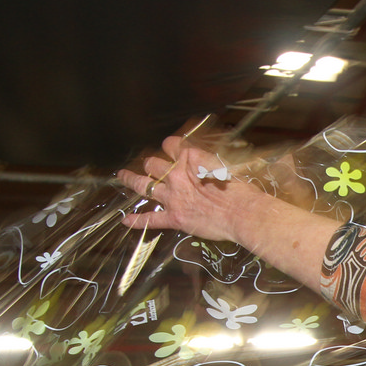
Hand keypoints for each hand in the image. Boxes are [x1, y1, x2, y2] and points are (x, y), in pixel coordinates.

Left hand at [118, 134, 276, 248]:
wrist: (242, 214)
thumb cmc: (239, 191)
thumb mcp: (224, 165)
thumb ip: (207, 161)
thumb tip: (202, 161)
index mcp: (190, 159)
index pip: (171, 145)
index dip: (170, 146)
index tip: (170, 147)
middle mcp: (176, 175)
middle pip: (153, 164)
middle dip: (150, 164)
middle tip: (148, 165)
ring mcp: (172, 197)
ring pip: (143, 185)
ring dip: (131, 180)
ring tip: (123, 177)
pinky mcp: (173, 218)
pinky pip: (150, 219)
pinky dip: (137, 220)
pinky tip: (126, 220)